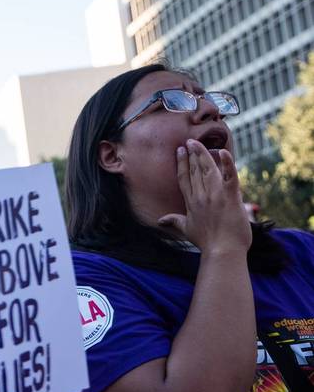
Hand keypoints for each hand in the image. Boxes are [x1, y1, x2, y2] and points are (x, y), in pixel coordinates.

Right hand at [157, 141, 251, 255]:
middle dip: (191, 154)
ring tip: (199, 143)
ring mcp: (215, 195)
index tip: (180, 151)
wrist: (222, 250)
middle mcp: (201, 196)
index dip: (181, 163)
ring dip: (203, 154)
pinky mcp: (230, 196)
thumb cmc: (206, 242)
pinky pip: (229, 176)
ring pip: (208, 169)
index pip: (183, 178)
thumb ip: (174, 221)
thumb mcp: (187, 230)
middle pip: (193, 170)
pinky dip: (228, 163)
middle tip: (189, 141)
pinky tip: (224, 152)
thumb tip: (160, 221)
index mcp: (191, 202)